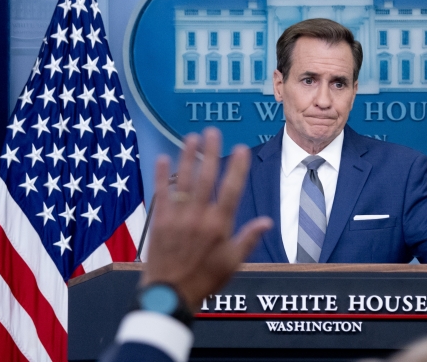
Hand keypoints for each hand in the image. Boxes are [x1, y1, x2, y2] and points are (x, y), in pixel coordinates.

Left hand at [141, 127, 271, 311]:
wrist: (170, 295)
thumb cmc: (204, 280)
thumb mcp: (233, 263)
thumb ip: (248, 239)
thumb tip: (267, 221)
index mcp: (219, 226)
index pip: (231, 190)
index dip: (237, 168)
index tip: (241, 148)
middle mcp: (199, 217)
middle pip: (206, 178)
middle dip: (211, 153)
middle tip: (213, 132)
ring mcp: (177, 217)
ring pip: (184, 181)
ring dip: (188, 157)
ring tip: (191, 138)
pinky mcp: (159, 221)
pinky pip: (161, 193)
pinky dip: (161, 175)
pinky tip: (162, 158)